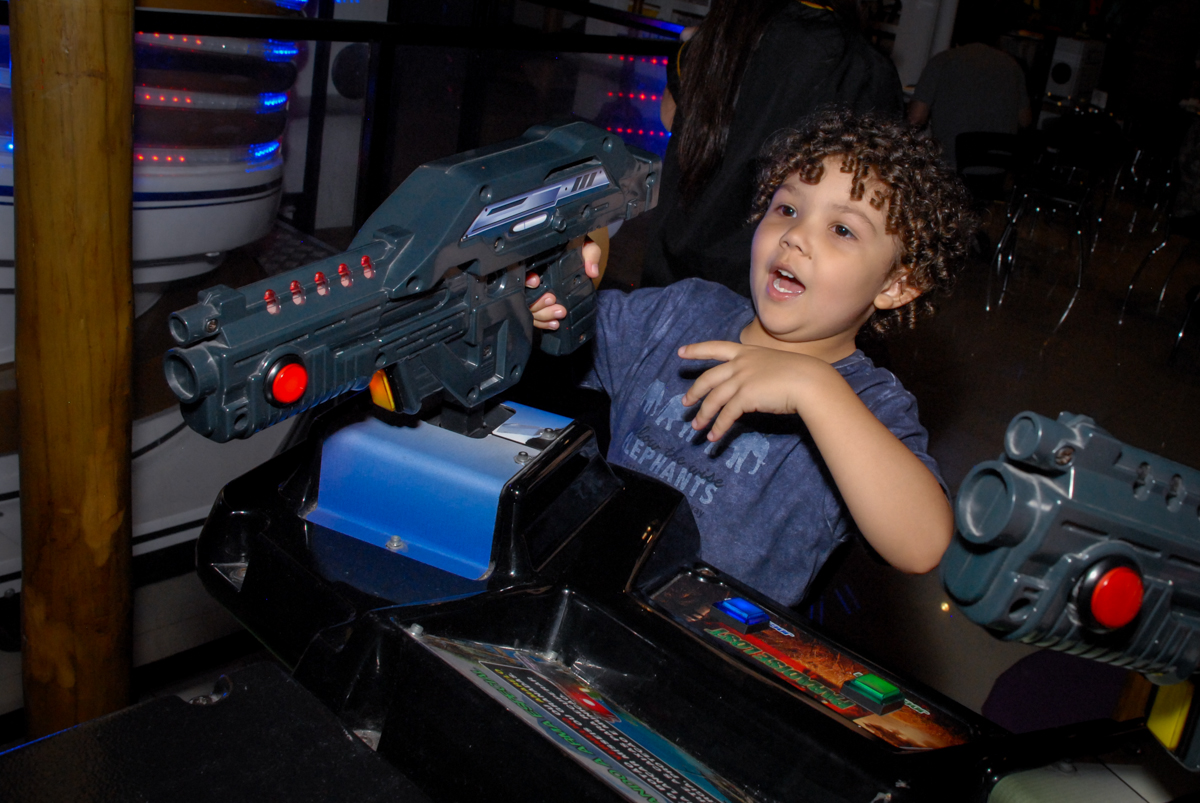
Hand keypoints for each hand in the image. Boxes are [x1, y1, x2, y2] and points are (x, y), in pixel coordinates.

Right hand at [525, 241, 602, 329]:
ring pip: (531, 310)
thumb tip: (591, 270)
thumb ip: (590, 254)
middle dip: (538, 301)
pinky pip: (537, 319)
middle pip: (526, 296)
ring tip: (559, 313)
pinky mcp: (543, 308)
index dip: (527, 280)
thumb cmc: (579, 252)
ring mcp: (538, 295)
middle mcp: (536, 280)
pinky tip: (554, 324)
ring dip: (544, 314)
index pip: (525, 273)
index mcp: (541, 264)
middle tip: (553, 300)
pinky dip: (544, 323)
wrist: (580, 261)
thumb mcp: (586, 247)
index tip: (535, 282)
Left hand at [679, 341, 823, 440]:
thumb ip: (758, 372)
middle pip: (708, 378)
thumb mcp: (774, 364)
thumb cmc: (800, 373)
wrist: (810, 381)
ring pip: (714, 399)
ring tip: (696, 427)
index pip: (716, 347)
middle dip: (694, 391)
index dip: (697, 350)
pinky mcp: (745, 397)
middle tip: (684, 403)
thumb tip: (749, 388)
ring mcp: (742, 379)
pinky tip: (713, 437)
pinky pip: (726, 415)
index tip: (680, 352)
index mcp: (747, 352)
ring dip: (703, 415)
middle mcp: (741, 364)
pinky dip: (718, 427)